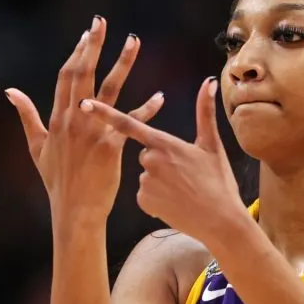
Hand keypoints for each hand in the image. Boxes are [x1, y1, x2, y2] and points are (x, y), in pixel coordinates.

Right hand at [7, 16, 164, 222]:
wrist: (74, 210)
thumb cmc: (57, 180)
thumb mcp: (36, 146)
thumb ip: (26, 116)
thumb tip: (11, 91)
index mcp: (57, 118)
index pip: (66, 76)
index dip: (77, 52)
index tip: (88, 33)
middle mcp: (73, 120)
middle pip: (84, 74)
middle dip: (94, 46)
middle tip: (103, 22)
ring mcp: (91, 133)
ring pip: (109, 90)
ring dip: (122, 64)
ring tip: (134, 41)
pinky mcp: (109, 148)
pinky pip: (130, 123)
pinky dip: (145, 109)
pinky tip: (159, 97)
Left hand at [79, 77, 248, 242]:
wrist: (219, 221)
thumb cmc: (218, 182)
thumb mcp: (212, 145)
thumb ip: (205, 111)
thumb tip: (208, 82)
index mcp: (164, 143)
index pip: (128, 124)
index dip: (104, 113)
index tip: (84, 103)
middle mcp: (150, 161)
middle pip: (145, 153)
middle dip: (159, 160)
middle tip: (184, 173)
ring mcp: (145, 182)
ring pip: (146, 174)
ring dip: (159, 180)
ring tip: (182, 191)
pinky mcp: (143, 201)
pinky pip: (145, 194)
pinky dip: (157, 198)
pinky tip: (174, 203)